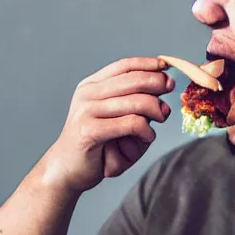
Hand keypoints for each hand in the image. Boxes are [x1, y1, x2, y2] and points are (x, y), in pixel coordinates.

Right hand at [41, 57, 173, 192]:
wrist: (66, 170)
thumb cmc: (96, 144)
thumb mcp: (114, 117)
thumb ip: (133, 101)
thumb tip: (164, 89)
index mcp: (91, 86)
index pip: (124, 66)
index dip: (148, 64)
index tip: (166, 67)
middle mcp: (87, 94)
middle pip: (134, 80)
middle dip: (158, 86)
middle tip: (167, 103)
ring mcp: (87, 111)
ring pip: (137, 102)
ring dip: (155, 113)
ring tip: (156, 125)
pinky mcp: (91, 131)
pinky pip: (132, 124)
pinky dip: (146, 132)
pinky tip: (146, 138)